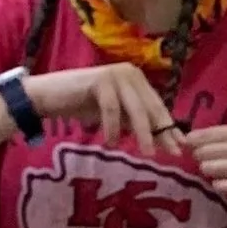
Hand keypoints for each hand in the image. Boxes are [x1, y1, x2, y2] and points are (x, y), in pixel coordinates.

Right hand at [22, 61, 182, 154]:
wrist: (46, 96)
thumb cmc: (81, 105)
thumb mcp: (115, 115)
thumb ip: (134, 122)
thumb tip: (161, 139)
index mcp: (138, 80)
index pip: (157, 106)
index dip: (169, 126)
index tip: (180, 145)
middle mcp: (131, 74)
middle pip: (151, 108)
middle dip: (163, 132)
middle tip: (173, 153)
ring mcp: (117, 75)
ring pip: (136, 110)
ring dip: (142, 134)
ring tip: (146, 153)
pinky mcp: (100, 81)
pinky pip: (112, 110)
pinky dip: (113, 129)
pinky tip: (111, 144)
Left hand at [184, 123, 226, 198]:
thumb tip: (201, 138)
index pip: (211, 133)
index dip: (193, 139)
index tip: (185, 142)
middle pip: (205, 152)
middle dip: (200, 155)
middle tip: (203, 158)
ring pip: (210, 169)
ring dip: (209, 170)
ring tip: (215, 170)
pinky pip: (222, 186)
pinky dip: (219, 184)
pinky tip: (225, 181)